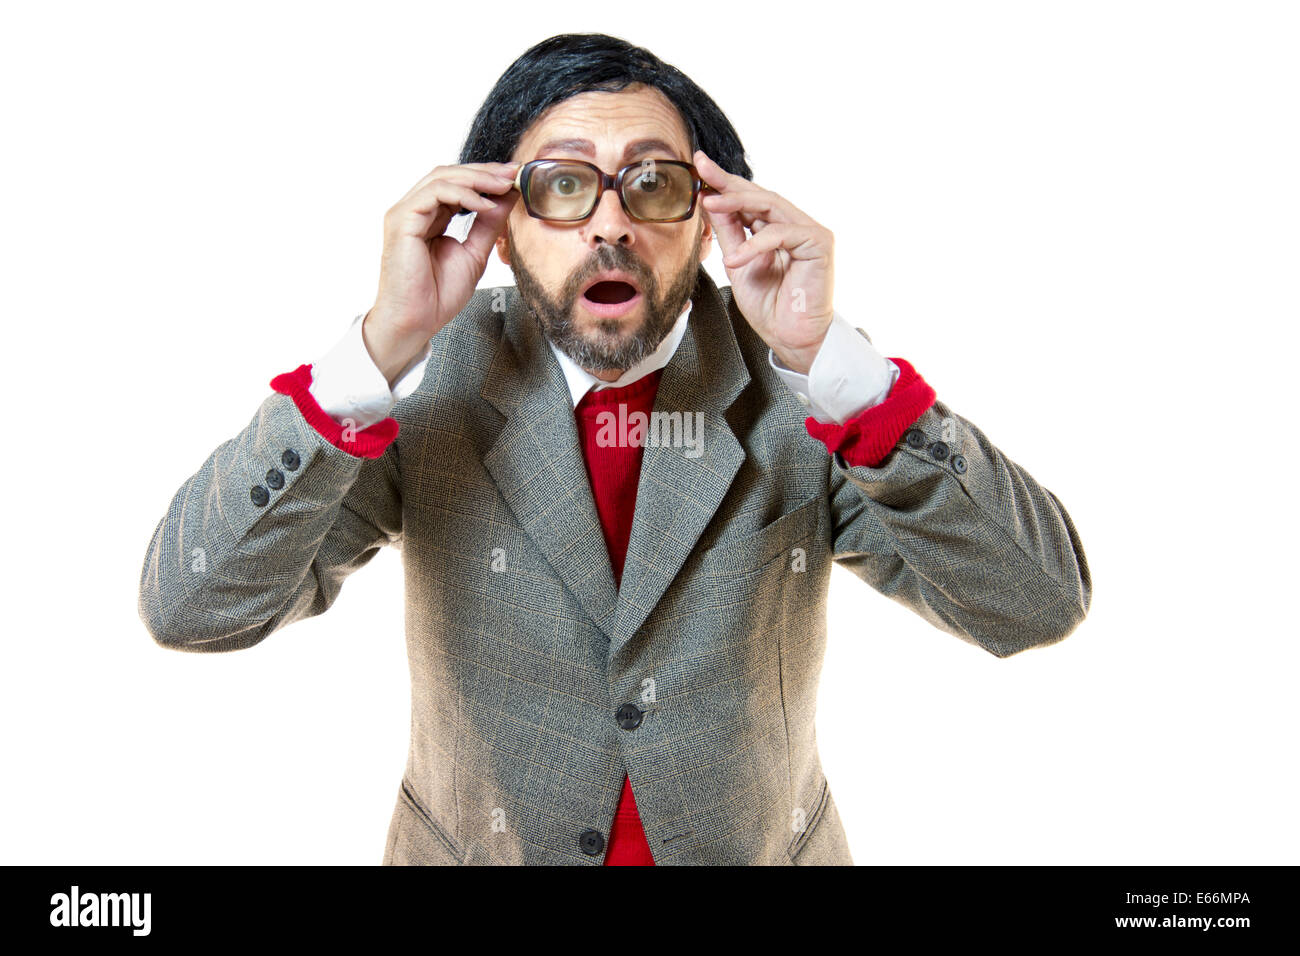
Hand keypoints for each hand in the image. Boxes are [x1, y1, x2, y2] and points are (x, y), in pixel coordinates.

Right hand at [364, 161, 519, 384]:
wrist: (418, 321)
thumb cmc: (438, 295)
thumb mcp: (474, 253)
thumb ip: (488, 225)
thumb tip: (507, 198)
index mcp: (429, 218)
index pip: (456, 185)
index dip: (485, 178)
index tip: (514, 178)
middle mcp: (414, 211)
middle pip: (449, 174)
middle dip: (484, 172)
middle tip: (513, 174)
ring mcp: (405, 214)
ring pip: (441, 178)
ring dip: (476, 179)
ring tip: (503, 186)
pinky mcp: (402, 220)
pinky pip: (434, 193)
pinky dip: (463, 195)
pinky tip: (484, 204)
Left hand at [696, 149, 833, 374]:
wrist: (790, 337)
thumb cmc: (769, 306)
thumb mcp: (738, 263)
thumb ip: (729, 233)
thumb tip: (710, 201)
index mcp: (776, 229)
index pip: (749, 199)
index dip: (724, 182)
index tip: (699, 165)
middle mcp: (795, 225)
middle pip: (759, 195)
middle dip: (728, 182)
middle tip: (702, 169)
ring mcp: (809, 232)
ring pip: (770, 206)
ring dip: (737, 203)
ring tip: (709, 204)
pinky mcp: (819, 243)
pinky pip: (781, 233)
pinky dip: (755, 244)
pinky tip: (736, 259)